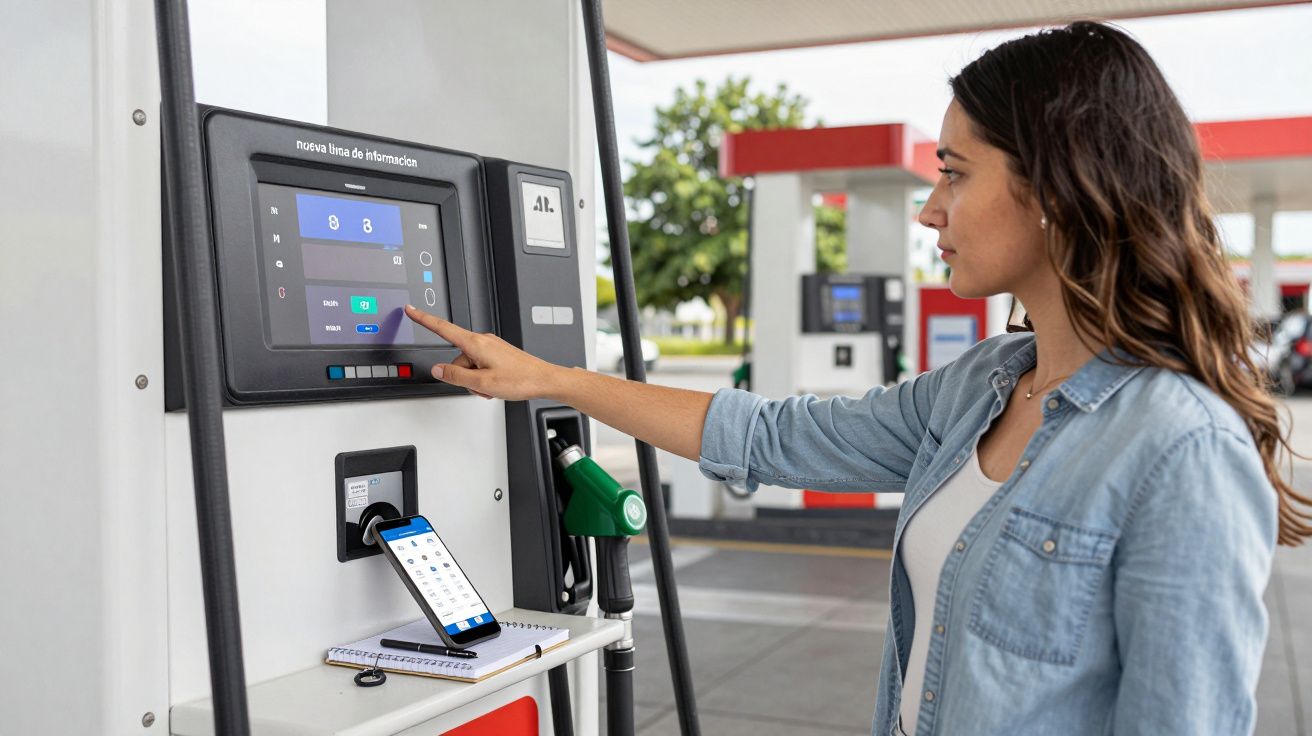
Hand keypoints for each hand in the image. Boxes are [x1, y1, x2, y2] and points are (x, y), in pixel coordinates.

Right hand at [404, 305, 563, 400]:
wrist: (545, 380)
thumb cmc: (520, 379)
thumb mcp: (482, 383)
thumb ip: (455, 376)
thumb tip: (437, 370)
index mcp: (476, 343)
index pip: (443, 328)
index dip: (424, 319)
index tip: (411, 310)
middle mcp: (483, 341)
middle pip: (457, 359)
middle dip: (463, 376)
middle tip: (482, 387)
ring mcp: (491, 347)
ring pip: (469, 365)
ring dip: (475, 380)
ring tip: (493, 387)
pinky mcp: (497, 353)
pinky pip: (480, 366)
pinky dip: (484, 378)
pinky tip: (497, 384)